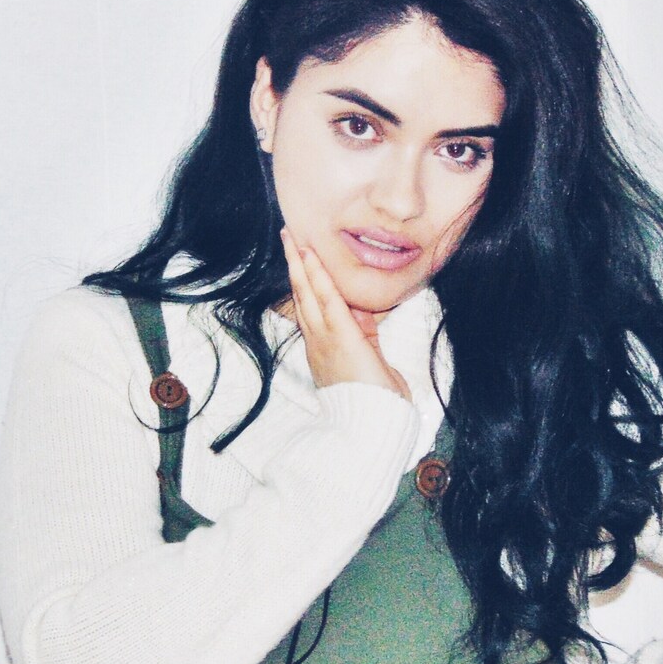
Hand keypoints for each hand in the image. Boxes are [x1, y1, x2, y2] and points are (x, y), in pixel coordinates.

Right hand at [280, 228, 410, 399]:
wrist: (371, 424)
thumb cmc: (374, 401)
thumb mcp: (370, 360)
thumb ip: (365, 335)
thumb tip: (362, 313)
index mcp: (325, 349)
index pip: (312, 310)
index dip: (306, 284)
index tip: (302, 261)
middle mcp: (319, 342)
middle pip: (302, 297)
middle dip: (295, 266)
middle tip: (288, 239)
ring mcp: (326, 339)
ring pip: (308, 294)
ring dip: (300, 264)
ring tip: (293, 239)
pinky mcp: (340, 337)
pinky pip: (327, 300)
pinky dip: (318, 277)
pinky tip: (310, 257)